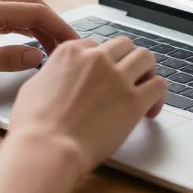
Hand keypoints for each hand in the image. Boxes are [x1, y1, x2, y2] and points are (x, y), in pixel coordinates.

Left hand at [0, 0, 79, 91]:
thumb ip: (5, 59)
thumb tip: (35, 56)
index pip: (36, 11)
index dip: (60, 27)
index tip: (74, 43)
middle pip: (30, 5)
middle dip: (53, 24)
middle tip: (68, 46)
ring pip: (17, 8)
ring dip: (37, 25)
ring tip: (51, 47)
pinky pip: (3, 13)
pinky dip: (20, 25)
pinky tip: (24, 41)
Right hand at [6, 36, 166, 175]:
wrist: (46, 148)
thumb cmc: (34, 125)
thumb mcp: (34, 86)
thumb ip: (53, 74)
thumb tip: (58, 77)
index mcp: (71, 52)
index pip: (96, 45)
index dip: (102, 61)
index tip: (104, 75)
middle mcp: (97, 59)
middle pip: (124, 45)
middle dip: (127, 60)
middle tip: (128, 78)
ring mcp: (117, 78)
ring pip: (146, 58)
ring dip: (147, 71)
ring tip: (144, 88)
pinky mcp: (133, 101)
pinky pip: (158, 86)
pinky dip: (159, 96)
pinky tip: (150, 110)